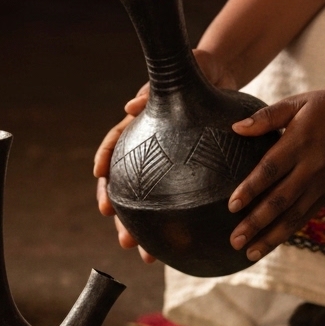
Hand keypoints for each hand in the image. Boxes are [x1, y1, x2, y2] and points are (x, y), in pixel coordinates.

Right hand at [95, 49, 238, 262]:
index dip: (104, 161)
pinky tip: (184, 245)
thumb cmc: (200, 70)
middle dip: (124, 217)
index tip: (99, 178)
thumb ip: (156, 88)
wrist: (225, 76)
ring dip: (147, 231)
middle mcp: (150, 147)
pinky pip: (182, 199)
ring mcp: (168, 163)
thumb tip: (130, 105)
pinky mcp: (190, 171)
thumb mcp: (182, 72)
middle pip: (129, 186)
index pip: (116, 143)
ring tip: (146, 255)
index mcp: (141, 123)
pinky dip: (180, 222)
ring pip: (152, 201)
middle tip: (124, 239)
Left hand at [226, 87, 324, 261]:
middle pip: (280, 200)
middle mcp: (311, 167)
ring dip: (271, 236)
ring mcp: (322, 183)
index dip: (251, 189)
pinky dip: (289, 231)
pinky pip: (307, 215)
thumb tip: (236, 128)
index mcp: (299, 143)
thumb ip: (267, 117)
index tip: (231, 206)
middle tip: (234, 241)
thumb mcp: (299, 102)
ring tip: (249, 254)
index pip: (270, 170)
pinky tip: (272, 243)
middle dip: (256, 223)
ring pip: (294, 215)